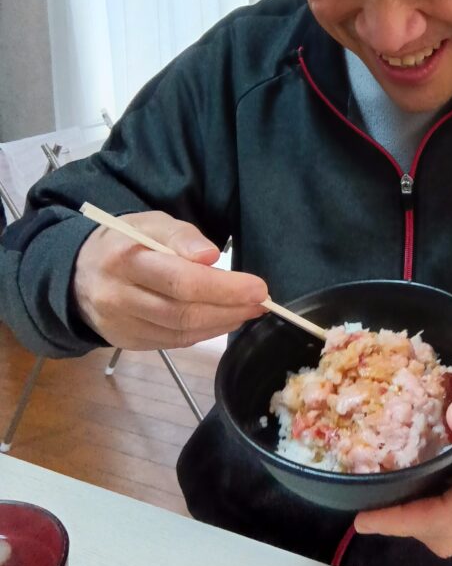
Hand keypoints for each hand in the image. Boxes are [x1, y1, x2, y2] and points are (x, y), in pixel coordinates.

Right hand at [73, 211, 267, 349]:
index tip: (258, 288)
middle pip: (183, 311)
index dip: (224, 287)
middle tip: (260, 302)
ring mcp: (121, 324)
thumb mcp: (150, 223)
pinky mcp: (127, 342)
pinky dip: (204, 333)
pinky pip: (173, 342)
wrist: (78, 275)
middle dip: (229, 308)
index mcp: (124, 259)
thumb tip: (210, 256)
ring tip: (248, 311)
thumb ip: (181, 235)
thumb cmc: (124, 242)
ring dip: (222, 324)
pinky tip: (223, 320)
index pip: (180, 280)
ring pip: (180, 332)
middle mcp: (119, 296)